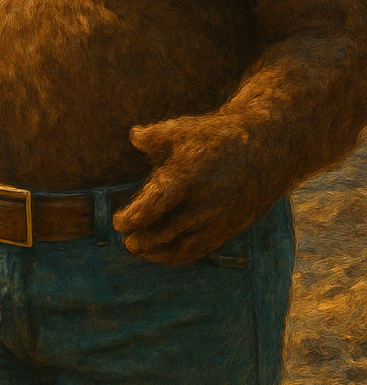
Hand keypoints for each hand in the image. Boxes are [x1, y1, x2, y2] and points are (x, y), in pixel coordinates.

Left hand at [113, 115, 263, 264]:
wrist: (266, 150)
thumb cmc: (216, 137)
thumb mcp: (183, 130)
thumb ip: (154, 136)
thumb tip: (134, 135)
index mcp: (187, 178)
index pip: (155, 204)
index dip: (135, 217)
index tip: (118, 222)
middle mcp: (204, 204)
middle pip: (166, 232)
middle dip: (143, 240)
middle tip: (127, 241)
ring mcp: (218, 219)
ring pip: (184, 246)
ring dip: (159, 252)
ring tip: (140, 250)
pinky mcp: (229, 228)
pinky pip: (201, 249)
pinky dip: (180, 254)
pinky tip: (164, 253)